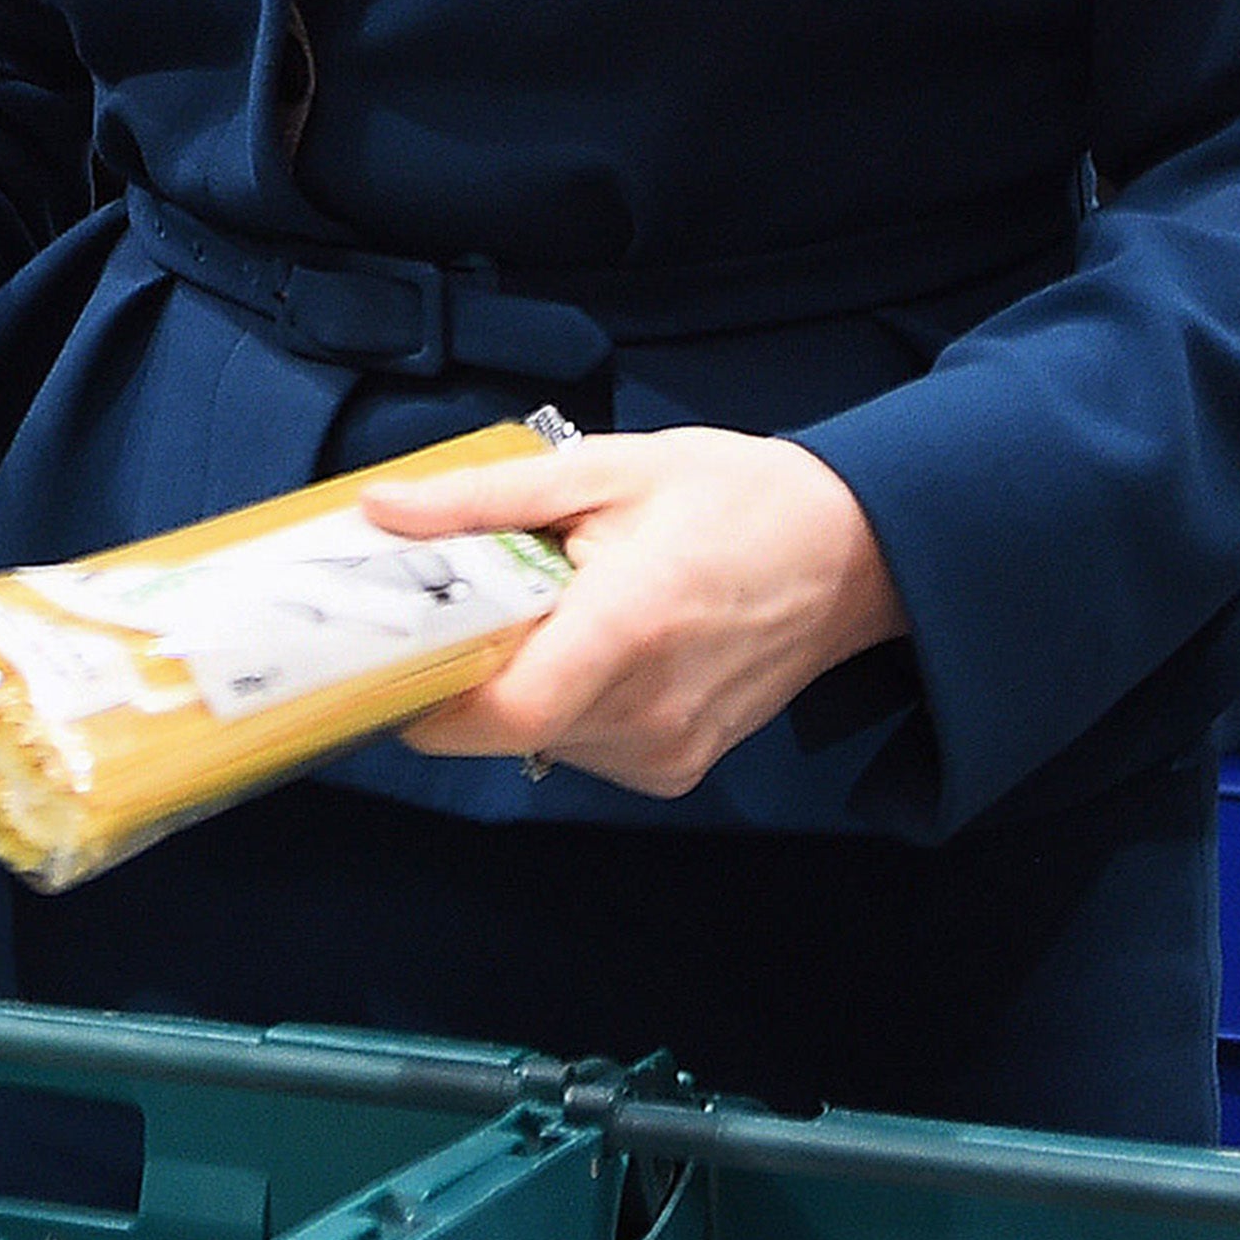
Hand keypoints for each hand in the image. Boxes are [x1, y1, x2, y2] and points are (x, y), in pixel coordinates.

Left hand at [356, 427, 908, 797]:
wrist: (857, 551)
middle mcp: (651, 707)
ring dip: (518, 687)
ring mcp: (667, 749)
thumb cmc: (737, 500)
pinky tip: (599, 652)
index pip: (503, 710)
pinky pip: (577, 748)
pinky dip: (563, 705)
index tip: (393, 660)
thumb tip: (382, 509)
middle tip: (475, 612)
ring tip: (559, 618)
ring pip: (534, 741)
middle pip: (503, 727)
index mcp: (632, 626)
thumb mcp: (606, 470)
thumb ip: (484, 498)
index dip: (429, 699)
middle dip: (467, 675)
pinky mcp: (675, 769)